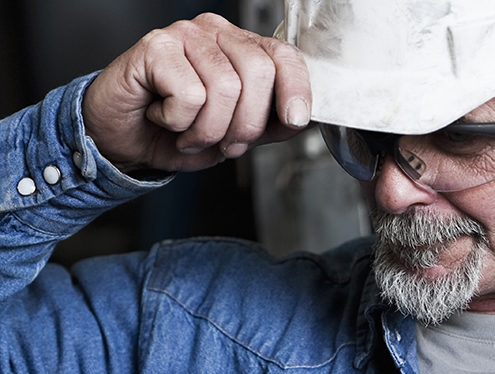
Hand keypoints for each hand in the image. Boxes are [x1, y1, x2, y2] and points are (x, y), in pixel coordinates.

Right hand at [82, 13, 311, 172]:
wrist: (123, 139)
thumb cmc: (176, 132)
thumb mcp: (234, 135)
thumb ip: (268, 123)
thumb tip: (298, 117)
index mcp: (242, 48)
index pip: (284, 56)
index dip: (297, 88)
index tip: (295, 119)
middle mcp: (217, 33)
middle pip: (259, 72)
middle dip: (246, 125)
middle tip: (224, 145)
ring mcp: (186, 34)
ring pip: (225, 87)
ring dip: (208, 130)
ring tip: (189, 134)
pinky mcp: (155, 45)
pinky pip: (189, 94)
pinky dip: (178, 122)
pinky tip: (162, 116)